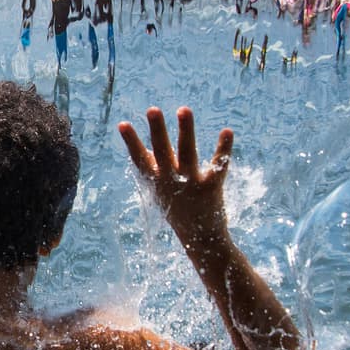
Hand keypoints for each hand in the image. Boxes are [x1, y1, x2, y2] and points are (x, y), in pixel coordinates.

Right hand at [118, 107, 233, 254]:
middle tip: (152, 109)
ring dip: (185, 131)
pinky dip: (223, 148)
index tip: (123, 124)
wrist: (200, 239)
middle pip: (162, 152)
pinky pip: (218, 165)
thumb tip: (136, 142)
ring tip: (183, 109)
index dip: (131, 142)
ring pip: (187, 153)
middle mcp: (170, 181)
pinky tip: (227, 131)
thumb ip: (152, 166)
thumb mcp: (159, 188)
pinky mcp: (211, 187)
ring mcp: (191, 184)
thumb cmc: (177, 208)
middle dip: (157, 130)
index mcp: (156, 181)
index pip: (139, 159)